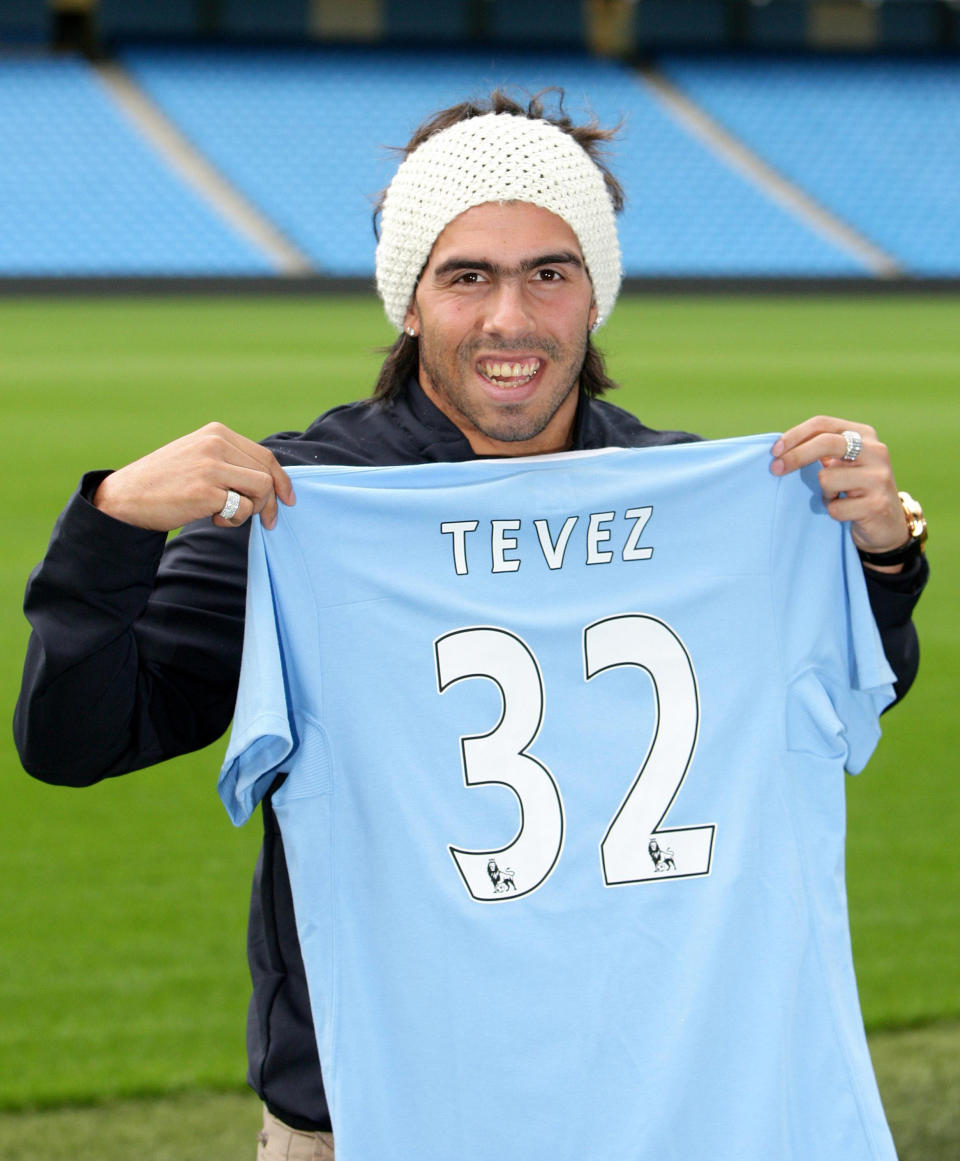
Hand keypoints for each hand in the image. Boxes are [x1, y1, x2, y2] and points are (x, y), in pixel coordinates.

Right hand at [93, 423, 294, 531]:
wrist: (125, 497)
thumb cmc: (165, 482)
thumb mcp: (198, 457)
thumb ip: (229, 460)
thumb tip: (270, 481)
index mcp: (216, 433)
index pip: (265, 456)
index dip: (281, 480)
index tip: (287, 499)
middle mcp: (215, 444)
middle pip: (267, 473)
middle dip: (273, 501)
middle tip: (269, 521)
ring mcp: (211, 467)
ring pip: (261, 489)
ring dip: (252, 510)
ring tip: (227, 514)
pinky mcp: (206, 492)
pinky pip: (243, 509)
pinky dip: (235, 520)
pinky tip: (214, 518)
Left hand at [770, 417, 908, 570]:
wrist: (887, 525)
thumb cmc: (854, 489)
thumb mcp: (841, 464)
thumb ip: (820, 451)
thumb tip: (779, 449)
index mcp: (863, 435)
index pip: (823, 424)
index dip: (794, 435)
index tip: (774, 451)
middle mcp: (875, 451)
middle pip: (826, 443)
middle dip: (796, 456)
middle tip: (775, 469)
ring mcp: (878, 477)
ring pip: (826, 478)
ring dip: (823, 493)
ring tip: (836, 497)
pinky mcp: (876, 504)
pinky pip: (835, 507)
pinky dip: (833, 512)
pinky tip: (846, 512)